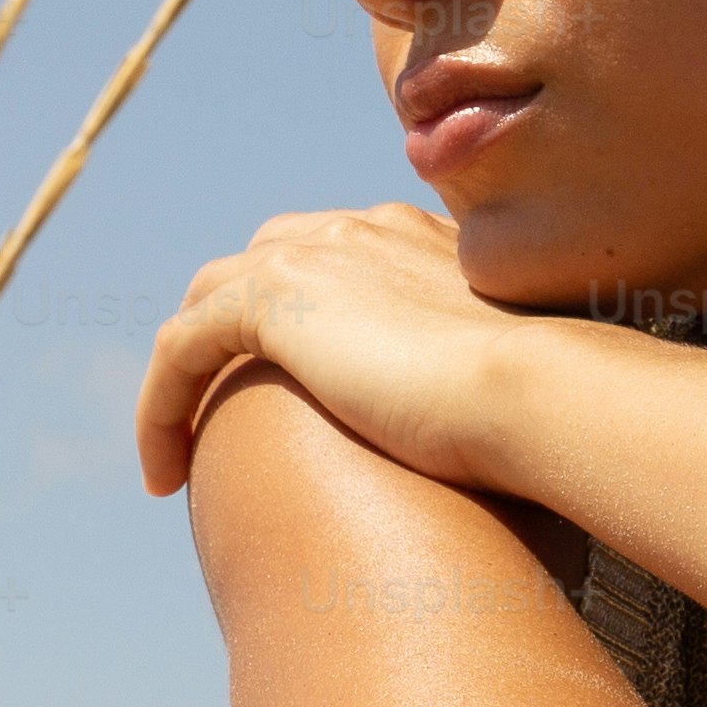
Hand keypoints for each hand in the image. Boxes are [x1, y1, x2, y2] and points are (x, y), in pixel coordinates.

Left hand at [133, 204, 551, 496]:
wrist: (541, 389)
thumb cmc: (548, 404)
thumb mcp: (511, 375)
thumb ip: (483, 373)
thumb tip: (490, 432)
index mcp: (413, 238)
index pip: (329, 259)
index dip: (298, 323)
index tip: (297, 399)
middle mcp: (357, 229)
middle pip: (260, 264)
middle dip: (231, 333)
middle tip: (222, 417)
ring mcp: (311, 257)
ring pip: (208, 303)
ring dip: (183, 375)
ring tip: (177, 456)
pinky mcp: (271, 302)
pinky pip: (179, 346)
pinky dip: (158, 405)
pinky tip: (161, 477)